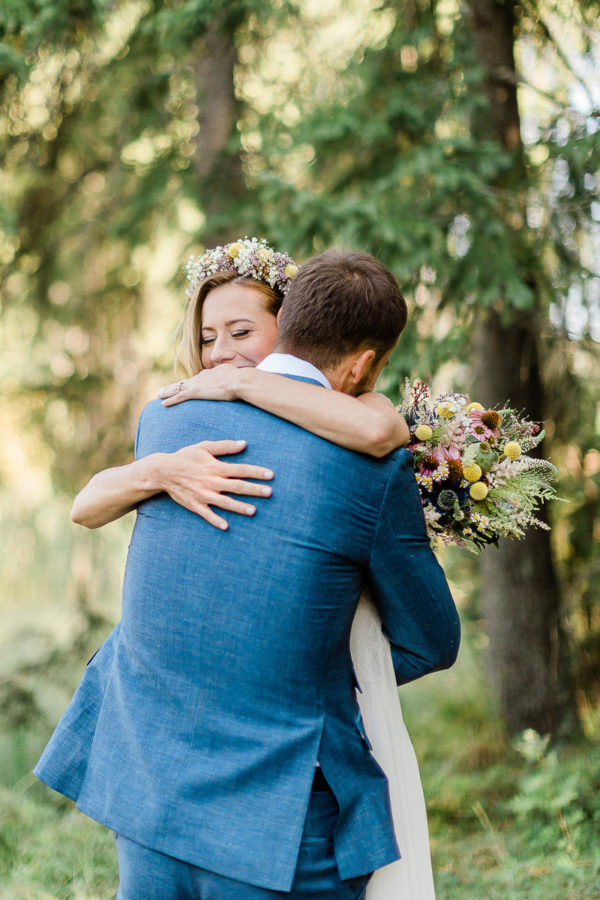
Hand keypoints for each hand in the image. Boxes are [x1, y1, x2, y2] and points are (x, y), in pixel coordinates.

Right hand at [156, 440, 272, 529]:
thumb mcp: (205, 447)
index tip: (271, 475)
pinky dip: (215, 520)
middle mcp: (212, 482)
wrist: (163, 471)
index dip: (257, 472)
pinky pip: (207, 514)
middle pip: (237, 486)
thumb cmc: (186, 457)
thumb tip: (244, 444)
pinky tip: (226, 526)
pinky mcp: (195, 505)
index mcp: (216, 467)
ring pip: (225, 502)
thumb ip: (225, 446)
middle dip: (254, 490)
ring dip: (239, 507)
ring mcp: (203, 495)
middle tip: (270, 492)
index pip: (241, 470)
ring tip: (253, 511)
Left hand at [159, 366, 239, 404]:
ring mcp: (198, 384)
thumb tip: (242, 381)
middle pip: (185, 382)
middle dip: (174, 386)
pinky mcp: (196, 392)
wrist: (241, 381)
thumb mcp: (239, 377)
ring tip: (159, 394)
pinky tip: (163, 404)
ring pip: (178, 388)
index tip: (186, 385)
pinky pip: (179, 397)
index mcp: (212, 373)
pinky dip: (171, 400)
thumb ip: (235, 380)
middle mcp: (202, 376)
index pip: (198, 378)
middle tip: (164, 388)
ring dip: (167, 391)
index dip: (190, 382)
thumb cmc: (244, 381)